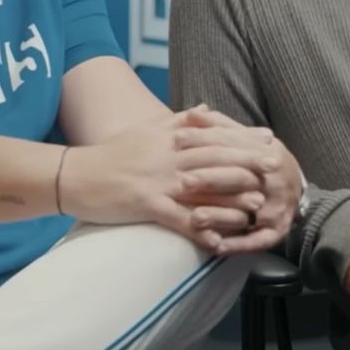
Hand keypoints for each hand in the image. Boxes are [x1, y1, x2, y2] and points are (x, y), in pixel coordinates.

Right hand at [58, 107, 269, 248]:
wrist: (75, 174)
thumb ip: (177, 120)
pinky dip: (200, 230)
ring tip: (257, 206)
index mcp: (168, 138)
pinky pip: (178, 220)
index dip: (241, 137)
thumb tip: (205, 108)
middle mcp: (167, 156)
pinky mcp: (145, 204)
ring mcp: (157, 181)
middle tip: (274, 168)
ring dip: (232, 198)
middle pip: (214, 158)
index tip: (266, 138)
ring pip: (202, 188)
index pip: (212, 135)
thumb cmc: (110, 154)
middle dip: (247, 163)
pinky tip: (218, 241)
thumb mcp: (145, 130)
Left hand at [174, 107, 303, 253]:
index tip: (176, 138)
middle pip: (239, 177)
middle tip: (182, 181)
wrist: (297, 189)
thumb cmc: (262, 160)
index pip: (233, 143)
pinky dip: (237, 244)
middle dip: (211, 178)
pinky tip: (215, 246)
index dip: (204, 139)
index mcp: (266, 151)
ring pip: (247, 212)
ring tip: (194, 218)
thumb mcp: (247, 139)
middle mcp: (273, 178)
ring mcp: (277, 207)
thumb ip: (220, 126)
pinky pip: (258, 241)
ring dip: (220, 216)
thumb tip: (193, 111)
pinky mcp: (277, 231)